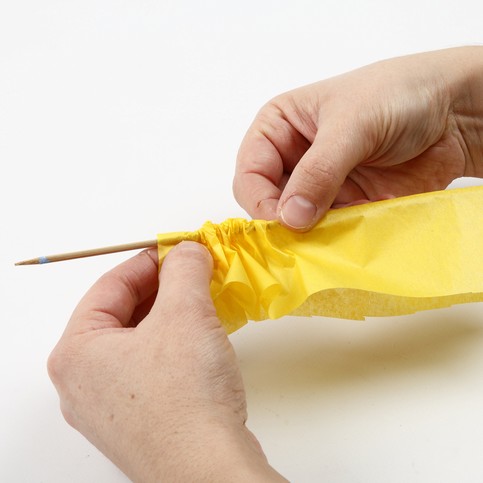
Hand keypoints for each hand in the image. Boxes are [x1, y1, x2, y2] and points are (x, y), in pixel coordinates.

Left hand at [48, 243, 285, 481]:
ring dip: (169, 317)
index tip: (178, 251)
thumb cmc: (187, 395)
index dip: (148, 261)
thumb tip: (187, 251)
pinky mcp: (135, 424)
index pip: (110, 286)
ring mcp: (107, 408)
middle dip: (161, 290)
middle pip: (121, 315)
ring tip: (200, 302)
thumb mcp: (186, 313)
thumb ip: (184, 269)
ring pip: (137, 343)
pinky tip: (199, 341)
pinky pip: (148, 369)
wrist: (209, 472)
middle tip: (193, 274)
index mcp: (75, 353)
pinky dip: (172, 346)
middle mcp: (81, 383)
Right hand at [233, 46, 482, 229]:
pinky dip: (341, 235)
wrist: (453, 111)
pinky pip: (330, 230)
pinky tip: (360, 225)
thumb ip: (319, 172)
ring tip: (341, 227)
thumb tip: (291, 218)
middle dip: (287, 220)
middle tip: (308, 234)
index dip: (260, 200)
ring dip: (316, 231)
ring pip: (299, 222)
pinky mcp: (345, 204)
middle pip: (270, 202)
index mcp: (279, 128)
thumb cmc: (398, 95)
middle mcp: (293, 158)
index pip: (250, 173)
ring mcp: (319, 184)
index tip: (283, 222)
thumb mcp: (352, 125)